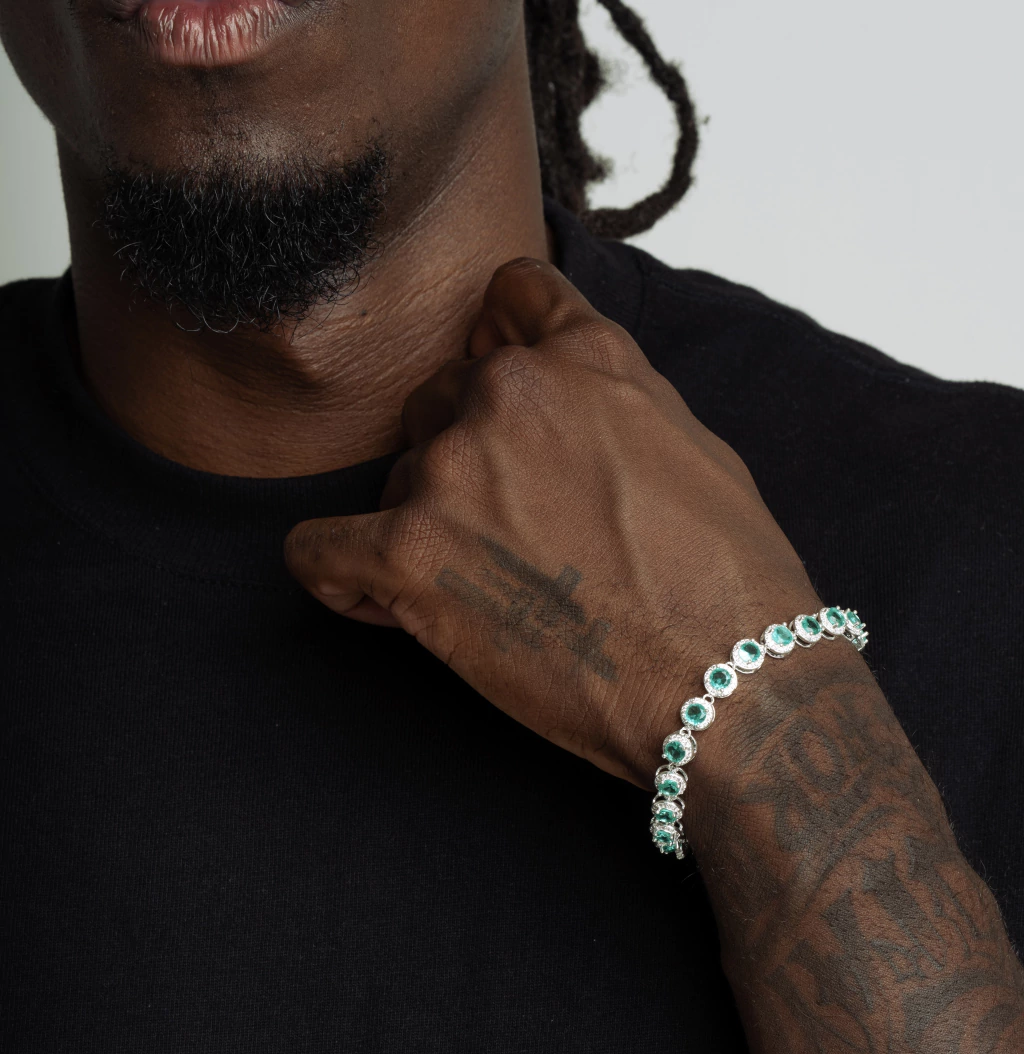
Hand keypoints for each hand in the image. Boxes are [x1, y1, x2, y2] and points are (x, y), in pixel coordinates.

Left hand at [285, 258, 840, 794]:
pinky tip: (381, 601)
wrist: (729, 682)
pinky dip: (340, 575)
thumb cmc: (728, 584)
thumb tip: (564, 396)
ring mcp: (453, 469)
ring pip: (396, 476)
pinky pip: (318, 550)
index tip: (503, 406)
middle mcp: (511, 393)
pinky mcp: (408, 552)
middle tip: (512, 535)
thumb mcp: (689, 446)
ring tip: (488, 594)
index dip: (497, 351)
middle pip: (439, 399)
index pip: (507, 298)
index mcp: (585, 357)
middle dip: (464, 459)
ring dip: (423, 524)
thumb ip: (610, 398)